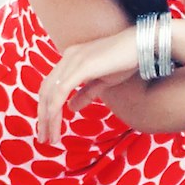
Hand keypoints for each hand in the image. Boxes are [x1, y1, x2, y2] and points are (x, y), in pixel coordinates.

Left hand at [37, 28, 139, 143]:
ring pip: (50, 93)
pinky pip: (61, 91)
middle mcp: (67, 57)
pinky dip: (55, 109)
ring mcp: (73, 60)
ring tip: (50, 138)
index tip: (48, 127)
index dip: (46, 107)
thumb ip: (86, 94)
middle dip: (42, 116)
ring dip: (47, 117)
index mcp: (71, 58)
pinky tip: (55, 124)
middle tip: (43, 138)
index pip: (51, 86)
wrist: (142, 45)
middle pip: (45, 90)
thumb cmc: (126, 62)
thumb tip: (71, 108)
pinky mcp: (81, 66)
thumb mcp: (103, 82)